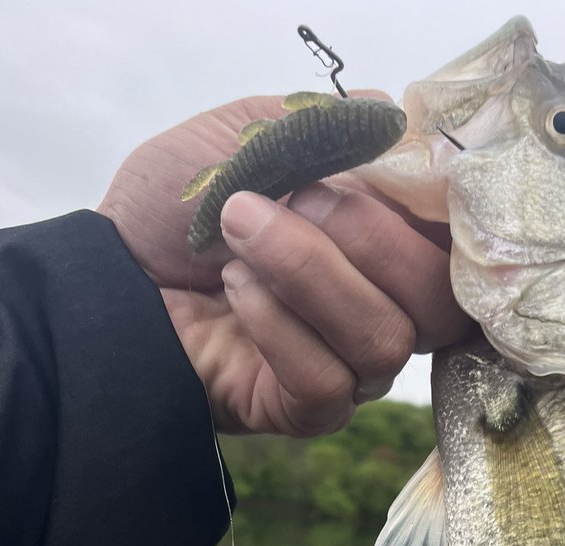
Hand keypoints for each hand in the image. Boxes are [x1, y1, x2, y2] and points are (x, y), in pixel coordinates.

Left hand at [98, 95, 472, 435]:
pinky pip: (328, 380)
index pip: (457, 244)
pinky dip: (277, 326)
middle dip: (364, 235)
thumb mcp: (245, 139)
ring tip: (237, 237)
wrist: (108, 278)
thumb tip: (392, 117)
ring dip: (308, 273)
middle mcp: (385, 309)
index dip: (438, 211)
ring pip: (386, 340)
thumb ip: (321, 126)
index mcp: (386, 245)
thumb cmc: (175, 211)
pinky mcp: (311, 410)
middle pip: (437, 297)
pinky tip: (234, 292)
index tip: (387, 171)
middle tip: (291, 198)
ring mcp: (352, 368)